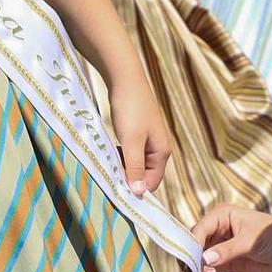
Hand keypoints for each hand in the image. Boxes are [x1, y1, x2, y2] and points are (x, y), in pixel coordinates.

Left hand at [108, 73, 172, 192]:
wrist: (125, 78)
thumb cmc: (130, 109)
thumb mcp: (131, 142)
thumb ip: (135, 167)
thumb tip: (139, 193)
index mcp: (162, 152)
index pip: (152, 183)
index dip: (135, 189)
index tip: (115, 191)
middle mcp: (158, 148)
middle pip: (144, 175)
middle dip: (128, 178)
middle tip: (109, 177)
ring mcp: (148, 140)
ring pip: (136, 164)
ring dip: (122, 167)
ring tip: (108, 164)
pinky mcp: (138, 132)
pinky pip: (131, 153)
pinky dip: (121, 156)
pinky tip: (110, 152)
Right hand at [190, 203, 271, 271]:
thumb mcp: (251, 241)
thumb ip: (228, 250)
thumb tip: (204, 260)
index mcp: (221, 215)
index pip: (199, 229)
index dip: (192, 244)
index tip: (189, 260)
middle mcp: (216, 229)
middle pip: (194, 243)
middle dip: (191, 257)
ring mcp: (218, 246)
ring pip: (198, 257)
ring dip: (195, 267)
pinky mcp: (223, 262)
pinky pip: (206, 268)